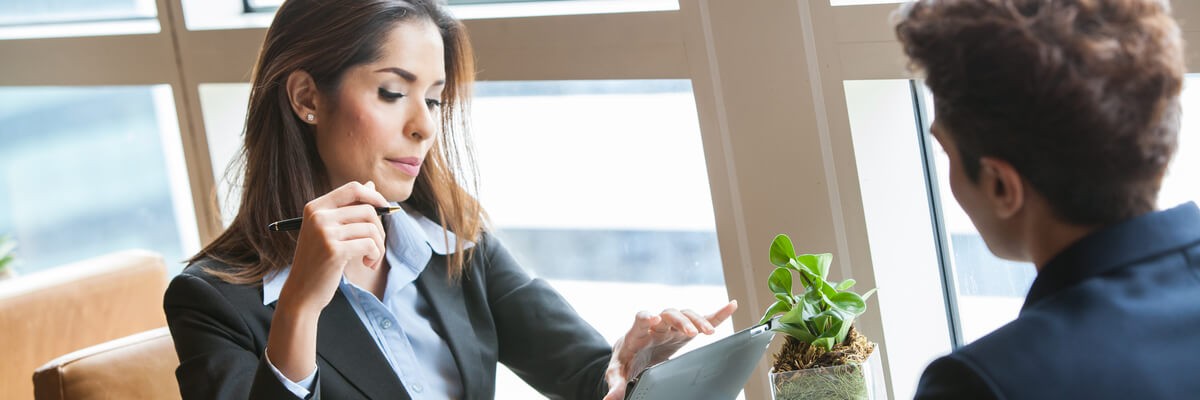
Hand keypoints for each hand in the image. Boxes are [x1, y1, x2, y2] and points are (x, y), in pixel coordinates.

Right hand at [278, 181, 388, 315]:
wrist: (302, 293)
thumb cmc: (319, 262)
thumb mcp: (329, 231)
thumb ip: (348, 209)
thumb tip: (370, 184)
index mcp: (315, 207)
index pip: (353, 188)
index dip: (374, 196)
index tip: (385, 209)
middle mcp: (318, 216)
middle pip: (367, 209)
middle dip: (379, 229)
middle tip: (376, 246)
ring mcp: (325, 232)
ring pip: (371, 229)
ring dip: (379, 246)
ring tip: (371, 259)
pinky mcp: (334, 250)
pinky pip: (370, 245)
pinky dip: (375, 256)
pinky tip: (368, 265)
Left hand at [602, 300, 737, 399]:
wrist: (632, 352)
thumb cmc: (625, 360)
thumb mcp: (617, 372)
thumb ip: (614, 384)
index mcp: (638, 333)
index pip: (641, 320)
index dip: (646, 318)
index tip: (652, 319)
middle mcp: (656, 325)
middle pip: (669, 315)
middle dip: (680, 321)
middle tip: (691, 332)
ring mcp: (671, 326)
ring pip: (686, 315)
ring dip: (698, 320)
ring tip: (709, 332)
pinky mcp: (684, 331)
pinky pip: (701, 319)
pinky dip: (716, 314)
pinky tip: (731, 307)